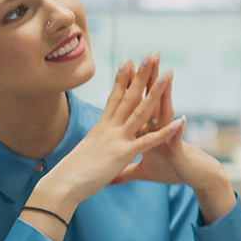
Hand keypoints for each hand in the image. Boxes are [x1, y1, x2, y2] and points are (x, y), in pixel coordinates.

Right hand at [25, 56, 185, 237]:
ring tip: (168, 74)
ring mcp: (116, 139)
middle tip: (152, 54)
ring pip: (140, 111)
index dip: (122, 78)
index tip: (129, 59)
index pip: (114, 97)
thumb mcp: (86, 153)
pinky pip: (148, 141)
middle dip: (141, 74)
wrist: (60, 186)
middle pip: (128, 96)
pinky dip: (165, 132)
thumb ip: (95, 146)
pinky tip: (180, 122)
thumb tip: (94, 144)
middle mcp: (109, 128)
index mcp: (101, 128)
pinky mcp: (122, 154)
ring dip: (156, 92)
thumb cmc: (70, 174)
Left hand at [112, 67, 235, 223]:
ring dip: (166, 95)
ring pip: (166, 112)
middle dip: (149, 78)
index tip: (125, 64)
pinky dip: (178, 131)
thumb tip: (109, 175)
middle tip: (149, 55)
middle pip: (152, 99)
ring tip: (167, 75)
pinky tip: (181, 120)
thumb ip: (125, 171)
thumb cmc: (170, 170)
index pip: (138, 102)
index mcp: (147, 129)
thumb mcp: (143, 171)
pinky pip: (176, 139)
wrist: (193, 177)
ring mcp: (170, 136)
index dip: (130, 84)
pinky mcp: (177, 149)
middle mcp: (159, 127)